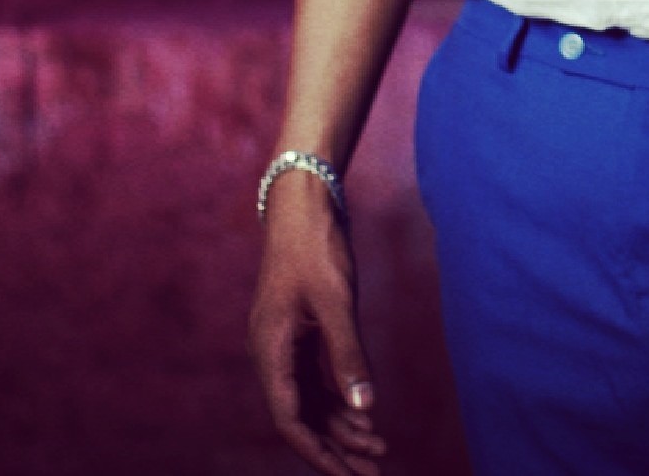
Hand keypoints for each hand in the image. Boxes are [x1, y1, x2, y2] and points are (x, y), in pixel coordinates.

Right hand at [249, 177, 392, 474]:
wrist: (305, 201)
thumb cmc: (315, 246)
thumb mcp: (336, 301)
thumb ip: (349, 355)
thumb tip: (365, 409)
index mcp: (270, 350)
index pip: (290, 419)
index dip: (318, 452)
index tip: (346, 475)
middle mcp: (273, 353)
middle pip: (302, 417)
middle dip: (336, 449)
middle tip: (374, 472)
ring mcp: (287, 343)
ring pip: (312, 400)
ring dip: (342, 427)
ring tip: (378, 451)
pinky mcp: (303, 331)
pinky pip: (318, 379)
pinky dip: (341, 399)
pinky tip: (366, 416)